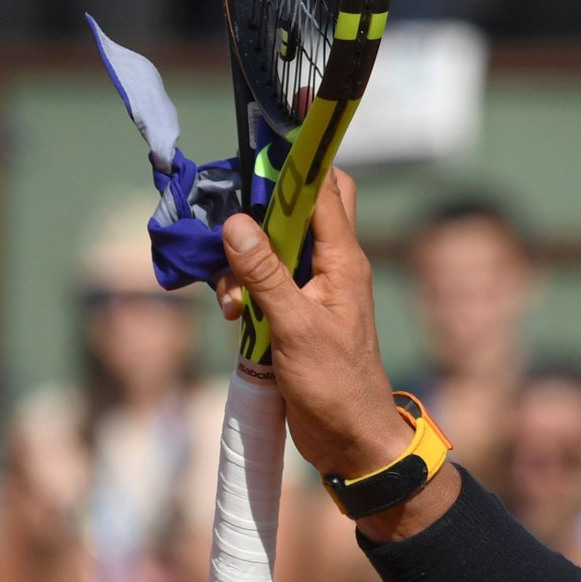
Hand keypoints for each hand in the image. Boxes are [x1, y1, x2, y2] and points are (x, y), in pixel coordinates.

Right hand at [214, 171, 407, 478]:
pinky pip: (263, 281)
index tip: (262, 144)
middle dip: (261, 210)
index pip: (324, 191)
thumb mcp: (294, 327)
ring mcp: (312, 287)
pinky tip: (234, 315)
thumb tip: (236, 222)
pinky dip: (244, 290)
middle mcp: (332, 265)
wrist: (350, 438)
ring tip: (233, 300)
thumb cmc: (335, 384)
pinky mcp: (293, 311)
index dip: (296, 163)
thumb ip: (265, 274)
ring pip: (273, 246)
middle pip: (299, 210)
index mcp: (345, 259)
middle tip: (230, 225)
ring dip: (244, 262)